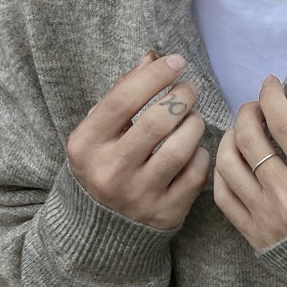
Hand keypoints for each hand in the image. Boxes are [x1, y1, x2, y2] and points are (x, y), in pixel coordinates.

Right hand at [65, 51, 210, 229]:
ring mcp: (138, 196)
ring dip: (195, 124)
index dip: (156, 76)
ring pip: (181, 148)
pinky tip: (194, 149)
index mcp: (86, 145)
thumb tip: (152, 59)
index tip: (176, 62)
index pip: (124, 99)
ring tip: (193, 118)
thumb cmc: (105, 164)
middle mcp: (110, 172)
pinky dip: (200, 154)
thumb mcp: (98, 132)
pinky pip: (195, 174)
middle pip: (157, 121)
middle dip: (182, 97)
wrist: (103, 227)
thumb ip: (121, 95)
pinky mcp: (165, 213)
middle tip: (190, 90)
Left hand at [214, 76, 286, 250]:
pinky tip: (233, 161)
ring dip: (229, 138)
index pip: (283, 123)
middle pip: (250, 139)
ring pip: (228, 164)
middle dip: (248, 112)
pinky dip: (222, 171)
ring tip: (241, 132)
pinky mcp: (255, 235)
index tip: (271, 85)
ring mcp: (268, 218)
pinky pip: (223, 196)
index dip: (272, 95)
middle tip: (256, 108)